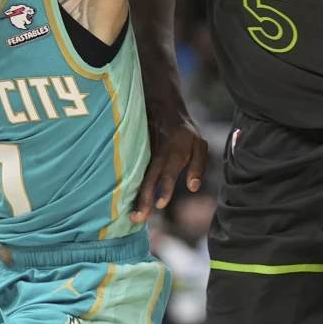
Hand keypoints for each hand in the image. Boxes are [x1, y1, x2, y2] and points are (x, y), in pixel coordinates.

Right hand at [130, 108, 207, 223]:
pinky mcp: (137, 154)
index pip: (169, 173)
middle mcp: (158, 156)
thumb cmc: (185, 130)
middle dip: (144, 199)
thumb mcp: (199, 143)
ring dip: (134, 197)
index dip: (165, 188)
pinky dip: (128, 186)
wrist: (162, 106)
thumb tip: (193, 188)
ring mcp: (145, 155)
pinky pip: (132, 172)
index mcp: (174, 154)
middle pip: (149, 180)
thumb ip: (198, 165)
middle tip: (138, 218)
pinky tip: (123, 202)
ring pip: (138, 178)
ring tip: (130, 216)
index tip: (160, 204)